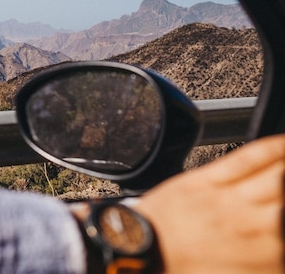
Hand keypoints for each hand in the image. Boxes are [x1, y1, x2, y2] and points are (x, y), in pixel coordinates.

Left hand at [135, 134, 284, 273]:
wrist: (139, 252)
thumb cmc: (182, 271)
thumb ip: (265, 266)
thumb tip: (277, 258)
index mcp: (266, 255)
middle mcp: (256, 224)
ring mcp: (232, 198)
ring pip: (281, 174)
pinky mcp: (209, 178)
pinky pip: (248, 158)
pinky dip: (272, 147)